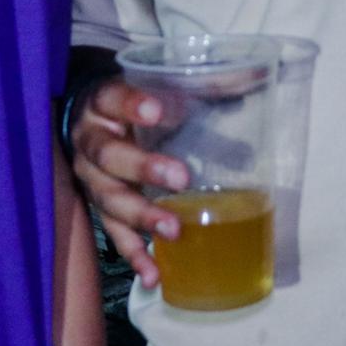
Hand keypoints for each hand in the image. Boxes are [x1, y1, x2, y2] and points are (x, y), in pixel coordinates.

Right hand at [69, 78, 191, 289]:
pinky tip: (153, 274)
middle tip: (181, 178)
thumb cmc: (132, 102)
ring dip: (141, 216)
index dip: (131, 104)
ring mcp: (91, 179)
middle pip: (108, 155)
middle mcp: (90, 142)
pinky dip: (133, 254)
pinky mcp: (100, 208)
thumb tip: (258, 71)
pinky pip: (113, 234)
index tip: (158, 110)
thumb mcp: (156, 85)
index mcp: (102, 103)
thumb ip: (203, 82)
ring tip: (172, 231)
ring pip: (109, 199)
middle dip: (143, 168)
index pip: (112, 98)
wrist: (87, 120)